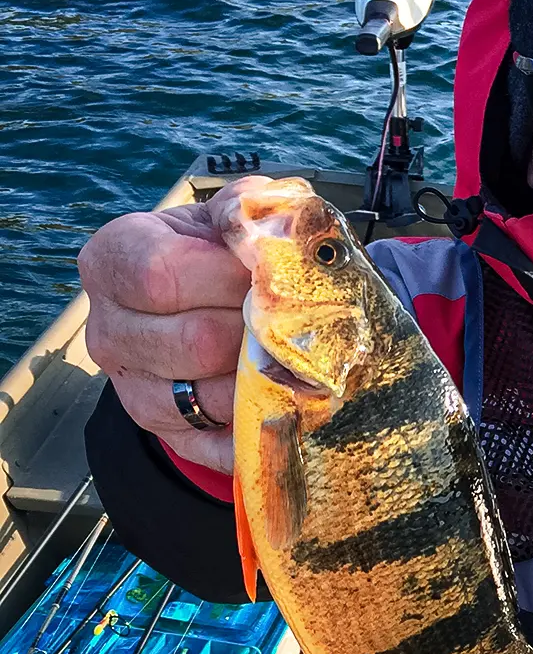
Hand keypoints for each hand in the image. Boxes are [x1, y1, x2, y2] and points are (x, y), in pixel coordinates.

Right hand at [78, 176, 271, 474]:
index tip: (268, 275)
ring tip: (302, 358)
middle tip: (297, 321)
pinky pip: (220, 445)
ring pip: (212, 397)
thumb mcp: (229, 217)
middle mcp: (109, 329)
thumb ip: (251, 208)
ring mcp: (132, 388)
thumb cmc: (219, 255)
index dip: (226, 277)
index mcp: (113, 260)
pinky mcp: (169, 433)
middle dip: (257, 331)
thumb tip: (282, 227)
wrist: (207, 307)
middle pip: (193, 342)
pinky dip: (263, 430)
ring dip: (268, 380)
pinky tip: (292, 405)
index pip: (160, 274)